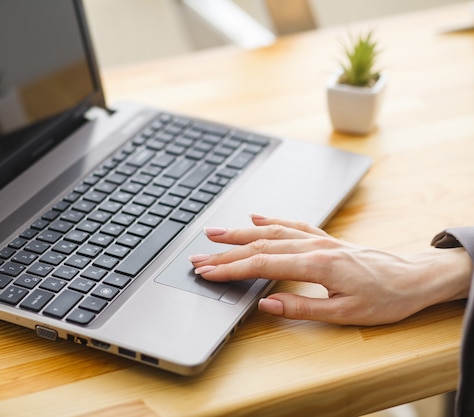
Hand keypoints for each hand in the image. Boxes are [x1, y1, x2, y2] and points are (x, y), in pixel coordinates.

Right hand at [189, 215, 470, 325]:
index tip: (208, 273)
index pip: (262, 266)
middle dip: (225, 252)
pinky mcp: (323, 238)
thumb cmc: (384, 298)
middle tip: (198, 257)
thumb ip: (302, 308)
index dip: (231, 269)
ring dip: (240, 232)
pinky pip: (291, 223)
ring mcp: (318, 238)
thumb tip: (266, 305)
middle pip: (259, 246)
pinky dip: (269, 219)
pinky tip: (255, 217)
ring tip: (214, 233)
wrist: (413, 278)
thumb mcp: (344, 313)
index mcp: (316, 264)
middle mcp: (313, 246)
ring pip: (270, 230)